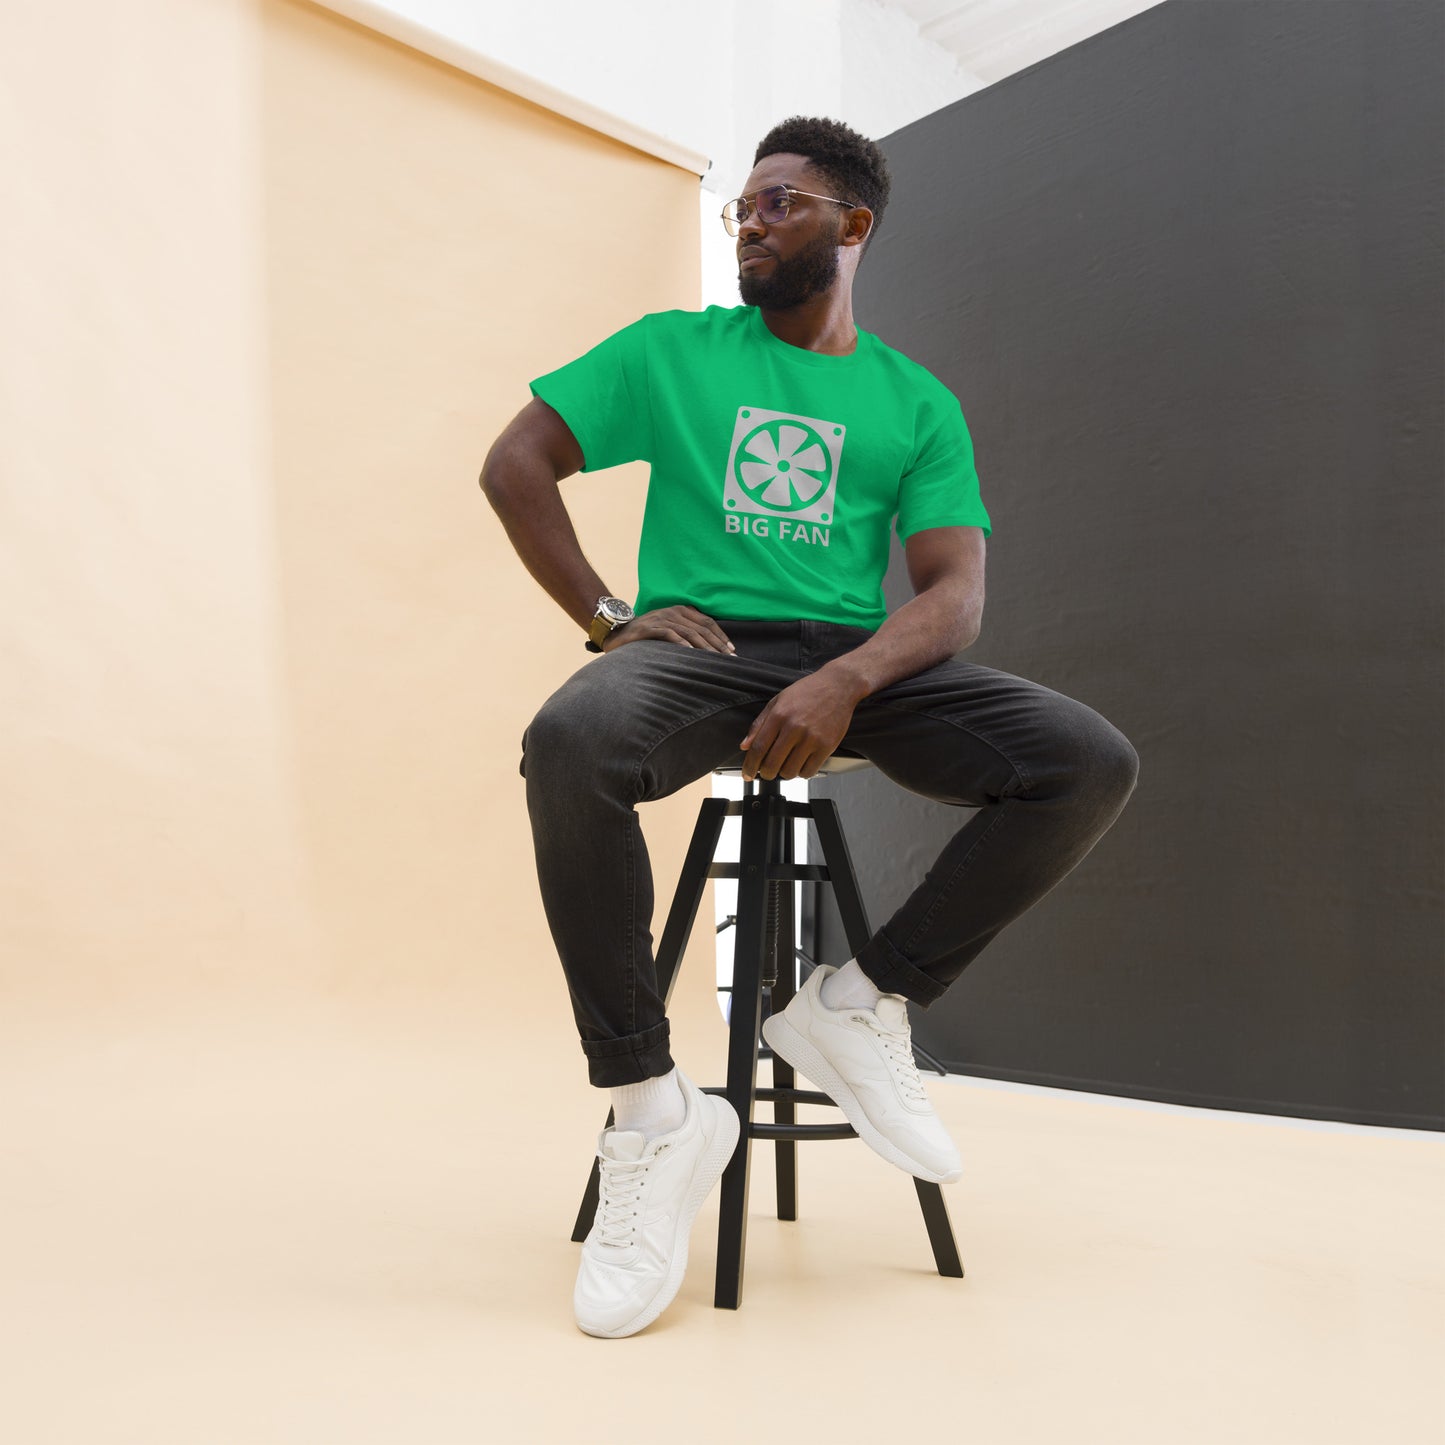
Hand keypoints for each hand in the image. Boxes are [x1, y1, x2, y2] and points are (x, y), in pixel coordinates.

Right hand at [602, 605, 734, 653]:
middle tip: (728, 659)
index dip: (721, 636)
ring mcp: (661, 619)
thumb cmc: (647, 635)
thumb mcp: (669, 630)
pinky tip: (691, 653)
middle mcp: (672, 612)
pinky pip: (669, 634)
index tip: (731, 650)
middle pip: (701, 628)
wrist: (617, 632)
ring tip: (714, 659)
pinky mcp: (649, 628)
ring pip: (689, 632)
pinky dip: (681, 644)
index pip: (707, 622)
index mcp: (681, 610)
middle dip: (717, 644)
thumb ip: (686, 633)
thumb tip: (710, 649)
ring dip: (704, 647)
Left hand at [739, 670, 860, 780]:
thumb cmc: (808, 691)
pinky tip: (801, 763)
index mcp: (779, 715)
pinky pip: (809, 771)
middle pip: (772, 764)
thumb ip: (759, 724)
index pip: (758, 748)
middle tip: (767, 772)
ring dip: (785, 773)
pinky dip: (802, 772)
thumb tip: (745, 746)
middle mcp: (794, 728)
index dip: (750, 766)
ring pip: (790, 771)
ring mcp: (812, 738)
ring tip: (786, 764)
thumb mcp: (778, 701)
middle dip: (766, 773)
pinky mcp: (826, 746)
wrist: (838, 686)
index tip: (748, 774)